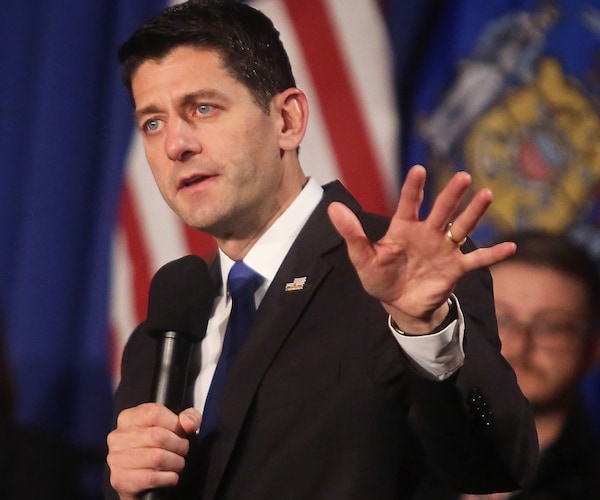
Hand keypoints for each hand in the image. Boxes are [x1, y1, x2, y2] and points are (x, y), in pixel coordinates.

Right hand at [106, 403, 200, 498]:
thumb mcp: (174, 427)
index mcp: (128, 417)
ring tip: (177, 463)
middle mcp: (118, 436)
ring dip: (175, 463)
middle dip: (179, 446)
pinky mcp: (120, 480)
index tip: (180, 432)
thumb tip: (188, 422)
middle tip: (182, 451)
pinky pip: (152, 478)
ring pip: (157, 458)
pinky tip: (170, 476)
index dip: (174, 423)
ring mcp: (116, 458)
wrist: (140, 480)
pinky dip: (168, 478)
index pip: (154, 412)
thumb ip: (188, 417)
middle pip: (158, 435)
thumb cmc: (156, 448)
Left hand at [327, 164, 514, 332]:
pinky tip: (511, 248)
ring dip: (474, 213)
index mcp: (404, 228)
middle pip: (442, 210)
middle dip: (452, 194)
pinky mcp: (455, 268)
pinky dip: (493, 255)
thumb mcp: (362, 257)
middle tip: (463, 177)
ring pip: (462, 228)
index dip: (414, 188)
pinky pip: (477, 261)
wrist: (399, 304)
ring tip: (486, 195)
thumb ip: (351, 233)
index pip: (409, 203)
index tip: (418, 169)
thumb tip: (333, 208)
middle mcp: (427, 233)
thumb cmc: (379, 277)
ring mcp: (443, 249)